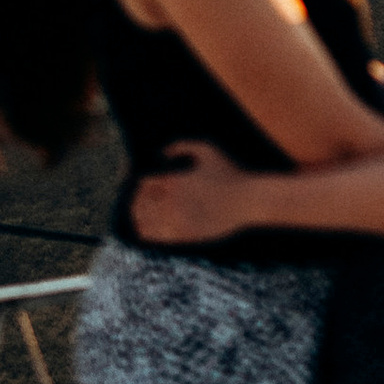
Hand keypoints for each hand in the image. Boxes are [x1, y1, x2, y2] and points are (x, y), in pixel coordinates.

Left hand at [131, 144, 255, 243]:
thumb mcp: (206, 150)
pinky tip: (147, 230)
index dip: (137, 184)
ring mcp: (178, 221)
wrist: (248, 200)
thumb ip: (181, 146)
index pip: (142, 184)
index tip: (139, 185)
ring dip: (139, 218)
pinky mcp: (186, 236)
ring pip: (144, 222)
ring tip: (138, 216)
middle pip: (139, 203)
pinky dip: (148, 233)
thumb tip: (161, 153)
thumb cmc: (229, 173)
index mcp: (173, 181)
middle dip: (136, 201)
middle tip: (135, 201)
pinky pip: (157, 237)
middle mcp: (172, 202)